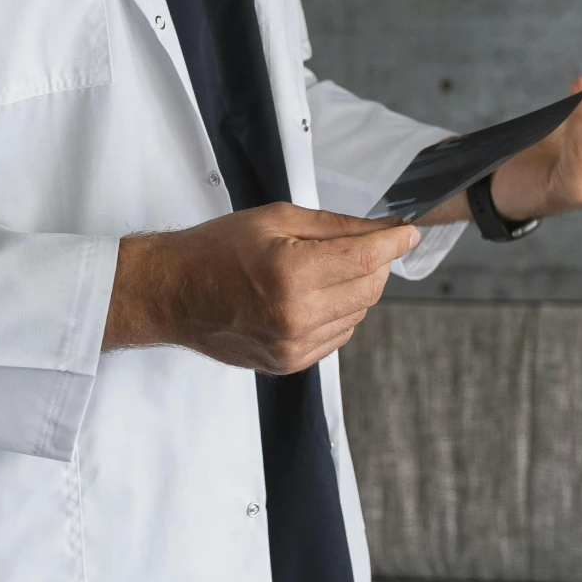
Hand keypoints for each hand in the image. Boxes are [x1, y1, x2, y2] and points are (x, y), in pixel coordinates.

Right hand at [102, 204, 421, 372]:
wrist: (174, 293)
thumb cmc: (217, 250)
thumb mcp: (277, 219)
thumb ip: (337, 226)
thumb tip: (384, 229)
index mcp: (292, 274)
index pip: (367, 259)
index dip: (394, 242)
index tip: (407, 231)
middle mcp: (296, 317)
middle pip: (370, 289)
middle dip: (376, 262)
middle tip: (363, 242)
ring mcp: (293, 346)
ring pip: (359, 314)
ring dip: (357, 288)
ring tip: (325, 267)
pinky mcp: (290, 363)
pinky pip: (340, 335)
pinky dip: (340, 312)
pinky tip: (315, 293)